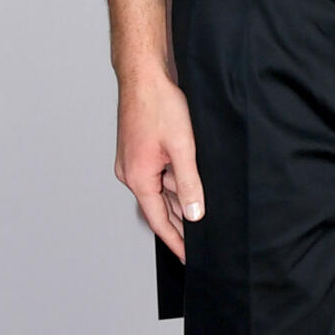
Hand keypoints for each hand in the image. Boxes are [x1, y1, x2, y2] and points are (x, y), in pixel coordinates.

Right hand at [115, 62, 202, 260]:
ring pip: (161, 189)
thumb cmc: (159, 106)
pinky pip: (158, 174)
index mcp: (138, 178)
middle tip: (202, 241)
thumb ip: (188, 184)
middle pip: (160, 207)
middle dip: (181, 223)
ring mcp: (132, 162)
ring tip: (203, 213)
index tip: (189, 258)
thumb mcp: (182, 148)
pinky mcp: (138, 151)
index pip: (159, 221)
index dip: (176, 242)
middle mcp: (130, 173)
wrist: (144, 75)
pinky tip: (191, 182)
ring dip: (180, 199)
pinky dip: (173, 181)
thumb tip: (194, 215)